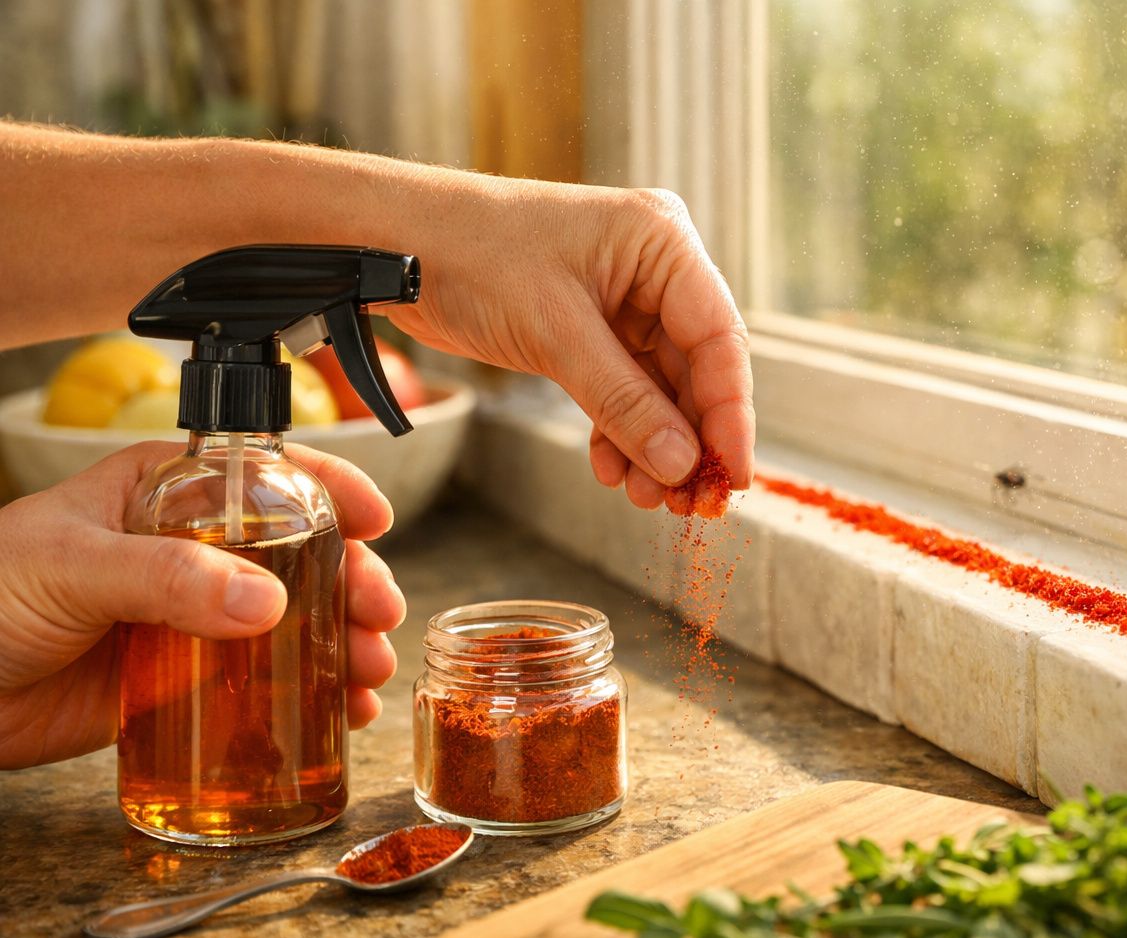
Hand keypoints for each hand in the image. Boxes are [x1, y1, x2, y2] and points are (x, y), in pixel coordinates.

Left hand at [0, 442, 405, 769]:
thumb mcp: (70, 565)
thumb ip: (163, 577)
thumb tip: (265, 602)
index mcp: (165, 492)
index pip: (266, 474)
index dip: (332, 488)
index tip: (376, 518)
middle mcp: (192, 548)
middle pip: (302, 554)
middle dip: (353, 581)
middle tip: (375, 616)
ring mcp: (193, 615)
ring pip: (294, 620)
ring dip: (343, 642)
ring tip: (367, 673)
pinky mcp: (187, 679)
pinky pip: (264, 682)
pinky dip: (311, 696)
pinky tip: (341, 711)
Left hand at [383, 183, 753, 509]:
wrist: (392, 243)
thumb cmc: (469, 254)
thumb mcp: (554, 333)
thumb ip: (624, 402)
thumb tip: (682, 464)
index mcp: (661, 242)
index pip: (720, 337)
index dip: (729, 414)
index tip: (732, 475)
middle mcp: (653, 268)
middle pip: (696, 369)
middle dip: (689, 440)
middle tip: (692, 504)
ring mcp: (623, 298)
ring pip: (660, 387)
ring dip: (654, 446)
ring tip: (646, 498)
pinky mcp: (590, 327)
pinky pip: (623, 389)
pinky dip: (619, 433)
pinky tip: (611, 471)